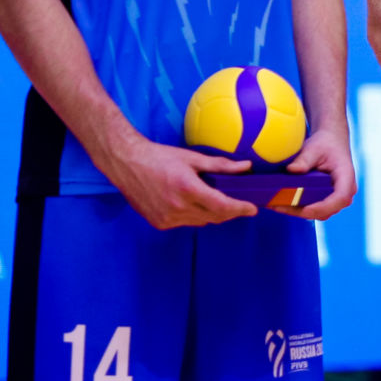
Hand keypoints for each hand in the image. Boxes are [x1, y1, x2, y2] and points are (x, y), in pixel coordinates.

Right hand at [97, 135, 256, 228]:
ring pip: (201, 222)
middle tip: (239, 203)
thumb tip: (246, 167)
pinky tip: (192, 203)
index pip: (222, 207)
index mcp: (188, 190)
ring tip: (214, 199)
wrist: (127, 164)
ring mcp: (167, 218)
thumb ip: (221, 166)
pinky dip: (194, 215)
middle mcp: (177, 208)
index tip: (252, 209)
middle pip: (214, 217)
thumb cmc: (160, 157)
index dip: (240, 209)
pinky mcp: (159, 223)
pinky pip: (186, 223)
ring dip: (212, 213)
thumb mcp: (193, 158)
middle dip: (229, 211)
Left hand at [281, 125, 357, 219]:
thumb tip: (291, 170)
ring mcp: (336, 197)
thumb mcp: (314, 148)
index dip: (322, 207)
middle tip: (279, 206)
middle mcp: (344, 191)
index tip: (304, 209)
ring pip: (318, 213)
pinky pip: (313, 209)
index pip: (340, 198)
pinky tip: (280, 203)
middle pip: (326, 210)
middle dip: (302, 212)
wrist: (331, 140)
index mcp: (346, 177)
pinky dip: (297, 208)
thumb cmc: (325, 143)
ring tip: (276, 205)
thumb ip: (304, 159)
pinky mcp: (326, 199)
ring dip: (297, 211)